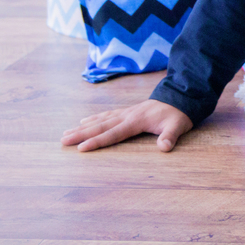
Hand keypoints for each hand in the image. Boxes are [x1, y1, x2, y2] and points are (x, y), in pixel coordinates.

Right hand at [61, 100, 193, 152]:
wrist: (181, 96)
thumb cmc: (178, 114)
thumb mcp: (178, 126)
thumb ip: (170, 137)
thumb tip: (164, 148)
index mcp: (137, 121)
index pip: (114, 133)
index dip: (98, 142)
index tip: (81, 148)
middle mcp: (128, 115)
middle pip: (101, 126)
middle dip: (81, 134)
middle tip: (62, 141)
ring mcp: (126, 112)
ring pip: (100, 120)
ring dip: (83, 127)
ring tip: (65, 133)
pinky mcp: (128, 111)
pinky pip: (107, 114)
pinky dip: (94, 118)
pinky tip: (84, 121)